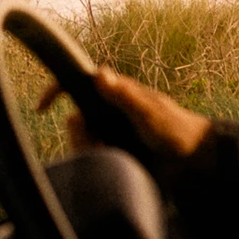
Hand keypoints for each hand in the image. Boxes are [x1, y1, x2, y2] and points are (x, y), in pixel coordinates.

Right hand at [37, 66, 210, 162]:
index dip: (56, 91)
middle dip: (80, 136)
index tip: (42, 109)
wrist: (195, 161)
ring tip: (114, 157)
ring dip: (90, 151)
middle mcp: (110, 111)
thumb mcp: (149, 112)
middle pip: (75, 120)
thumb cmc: (176, 130)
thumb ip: (124, 95)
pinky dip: (99, 161)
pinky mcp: (117, 151)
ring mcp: (113, 132)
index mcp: (115, 93)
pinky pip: (94, 156)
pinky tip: (118, 165)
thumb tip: (99, 73)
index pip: (77, 84)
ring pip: (83, 141)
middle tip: (100, 146)